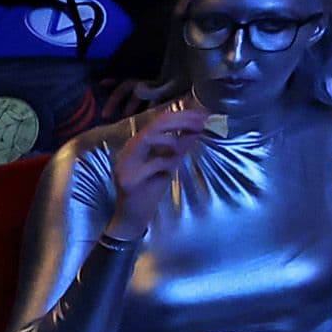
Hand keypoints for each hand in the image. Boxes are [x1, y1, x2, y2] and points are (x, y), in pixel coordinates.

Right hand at [101, 105, 205, 243]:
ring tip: (186, 144)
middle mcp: (129, 149)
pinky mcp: (129, 179)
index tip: (205, 115)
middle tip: (203, 123)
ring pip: (147, 138)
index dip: (184, 115)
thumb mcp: (168, 164)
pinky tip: (173, 168)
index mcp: (138, 143)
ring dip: (172, 139)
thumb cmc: (150, 189)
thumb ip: (179, 147)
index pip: (160, 120)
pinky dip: (167, 162)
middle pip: (154, 125)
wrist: (133, 216)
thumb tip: (198, 130)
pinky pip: (151, 164)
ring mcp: (126, 163)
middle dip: (182, 121)